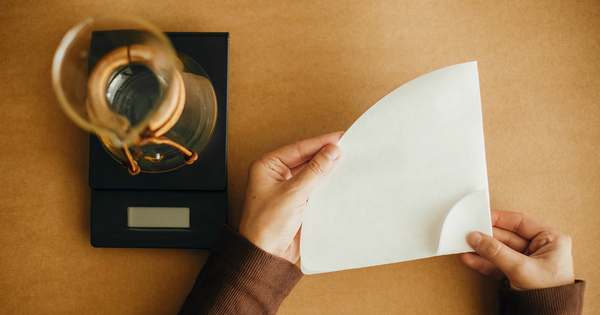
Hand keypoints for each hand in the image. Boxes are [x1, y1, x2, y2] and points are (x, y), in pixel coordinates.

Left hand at [238, 132, 342, 262]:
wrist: (266, 256)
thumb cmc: (267, 225)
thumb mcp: (293, 193)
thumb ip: (315, 170)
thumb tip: (332, 151)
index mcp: (267, 166)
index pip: (299, 148)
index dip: (321, 142)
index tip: (340, 138)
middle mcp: (275, 175)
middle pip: (305, 159)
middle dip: (325, 155)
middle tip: (348, 148)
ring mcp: (286, 189)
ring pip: (311, 173)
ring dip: (326, 170)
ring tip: (347, 162)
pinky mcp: (296, 202)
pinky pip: (313, 188)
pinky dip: (325, 184)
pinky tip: (339, 181)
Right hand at [460, 210, 574, 290]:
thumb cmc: (550, 294)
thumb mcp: (521, 268)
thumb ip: (496, 251)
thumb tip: (477, 238)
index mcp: (550, 240)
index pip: (520, 222)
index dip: (500, 219)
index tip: (482, 216)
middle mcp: (539, 248)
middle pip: (506, 236)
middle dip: (486, 236)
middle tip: (469, 232)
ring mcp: (526, 261)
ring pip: (499, 250)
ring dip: (481, 249)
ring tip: (465, 245)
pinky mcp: (516, 273)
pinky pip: (496, 263)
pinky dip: (483, 261)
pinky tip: (470, 258)